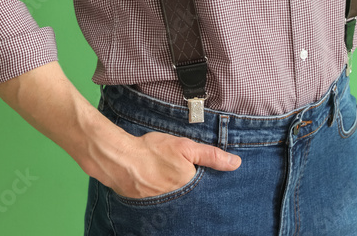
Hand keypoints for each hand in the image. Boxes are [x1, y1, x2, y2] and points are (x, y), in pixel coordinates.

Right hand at [104, 128, 240, 199]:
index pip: (209, 193)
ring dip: (182, 196)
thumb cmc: (152, 151)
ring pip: (180, 203)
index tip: (210, 179)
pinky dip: (167, 198)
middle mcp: (179, 202)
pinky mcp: (151, 208)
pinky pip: (165, 206)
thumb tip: (236, 164)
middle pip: (195, 199)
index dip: (211, 185)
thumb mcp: (184, 147)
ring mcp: (164, 207)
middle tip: (188, 177)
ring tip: (175, 181)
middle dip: (196, 193)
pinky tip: (163, 186)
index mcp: (190, 187)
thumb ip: (210, 156)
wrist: (120, 160)